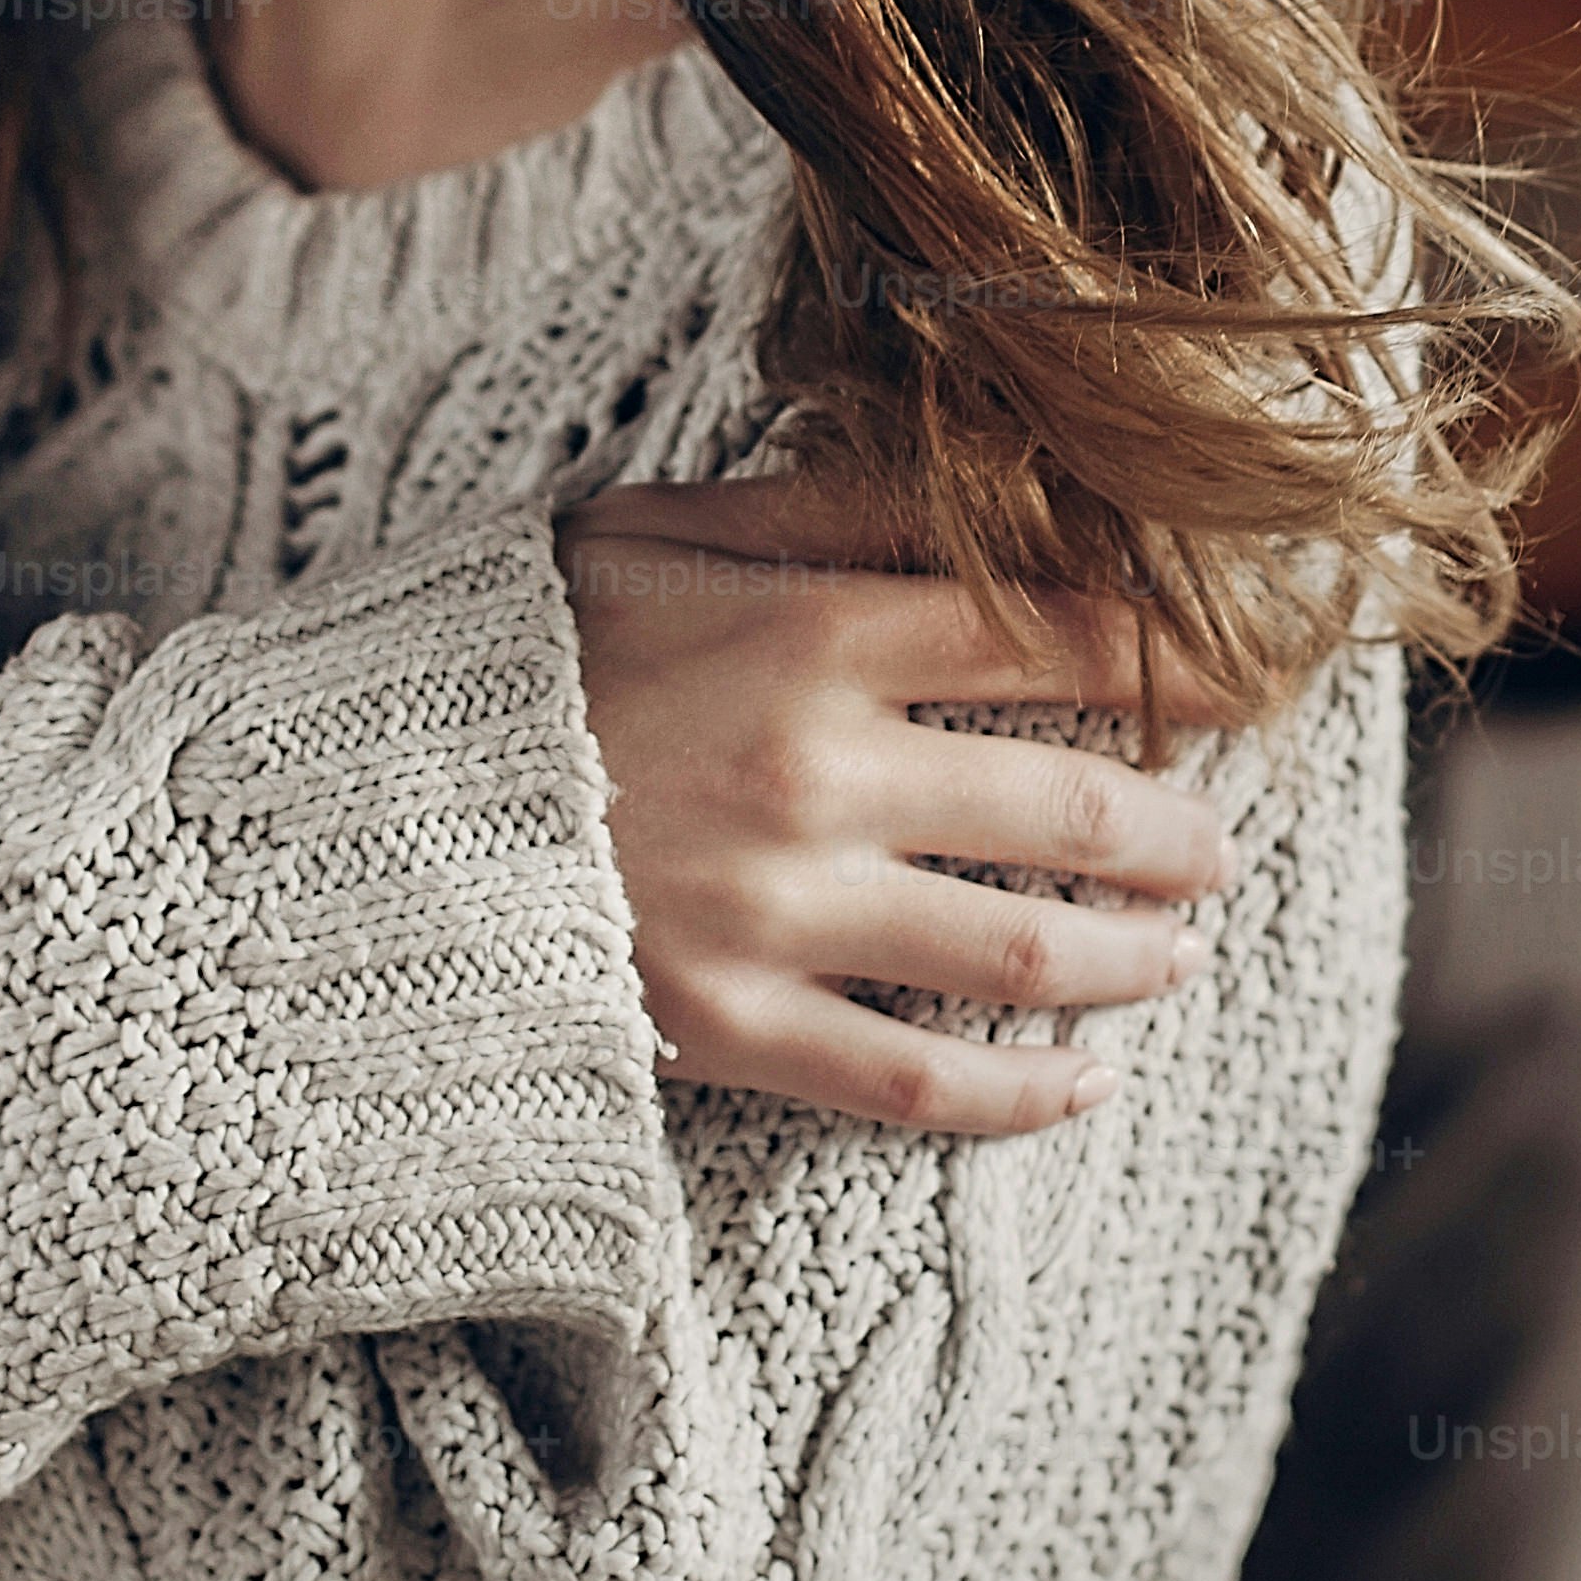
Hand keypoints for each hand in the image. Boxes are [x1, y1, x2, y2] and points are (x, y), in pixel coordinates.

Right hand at [560, 475, 1240, 1137]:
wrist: (345, 814)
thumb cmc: (501, 657)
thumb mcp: (643, 532)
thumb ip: (811, 509)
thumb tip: (961, 487)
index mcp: (810, 632)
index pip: (1054, 640)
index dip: (1172, 661)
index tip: (1236, 683)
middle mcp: (820, 773)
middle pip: (1073, 804)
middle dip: (1181, 830)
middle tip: (1227, 841)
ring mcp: (778, 911)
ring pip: (1023, 949)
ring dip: (1136, 954)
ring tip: (1187, 948)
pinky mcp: (729, 1024)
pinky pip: (917, 1079)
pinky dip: (1025, 1093)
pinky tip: (1088, 1082)